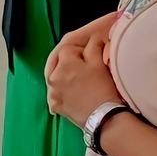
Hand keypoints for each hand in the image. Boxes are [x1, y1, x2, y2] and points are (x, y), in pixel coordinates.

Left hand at [45, 12, 124, 126]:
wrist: (104, 117)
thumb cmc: (103, 88)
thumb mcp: (99, 63)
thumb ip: (93, 46)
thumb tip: (92, 38)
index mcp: (63, 64)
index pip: (67, 50)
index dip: (79, 53)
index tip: (89, 60)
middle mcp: (52, 78)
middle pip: (59, 64)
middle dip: (69, 64)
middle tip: (84, 71)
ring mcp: (52, 93)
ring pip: (56, 79)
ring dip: (64, 78)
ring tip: (80, 83)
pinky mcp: (55, 106)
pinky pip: (56, 94)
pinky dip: (62, 93)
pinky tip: (73, 94)